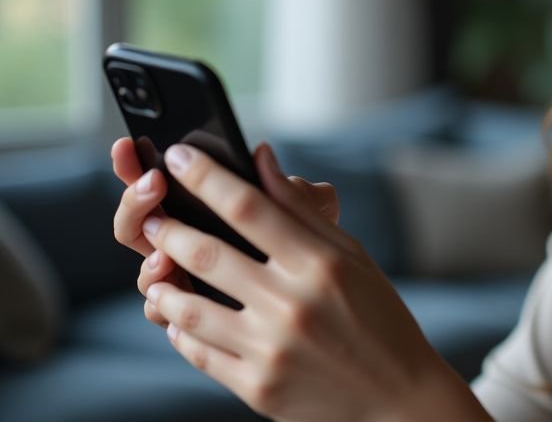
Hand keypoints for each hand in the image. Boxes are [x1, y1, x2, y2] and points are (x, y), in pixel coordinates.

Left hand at [127, 143, 486, 421]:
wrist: (399, 398)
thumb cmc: (378, 318)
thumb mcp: (351, 255)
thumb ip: (300, 209)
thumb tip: (260, 157)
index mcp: (321, 264)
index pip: (248, 207)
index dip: (205, 176)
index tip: (177, 154)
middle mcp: (293, 304)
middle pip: (208, 254)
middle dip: (167, 228)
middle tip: (151, 216)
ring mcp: (272, 350)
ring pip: (190, 309)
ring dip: (163, 284)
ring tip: (156, 269)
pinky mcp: (259, 388)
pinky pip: (199, 354)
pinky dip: (180, 331)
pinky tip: (179, 318)